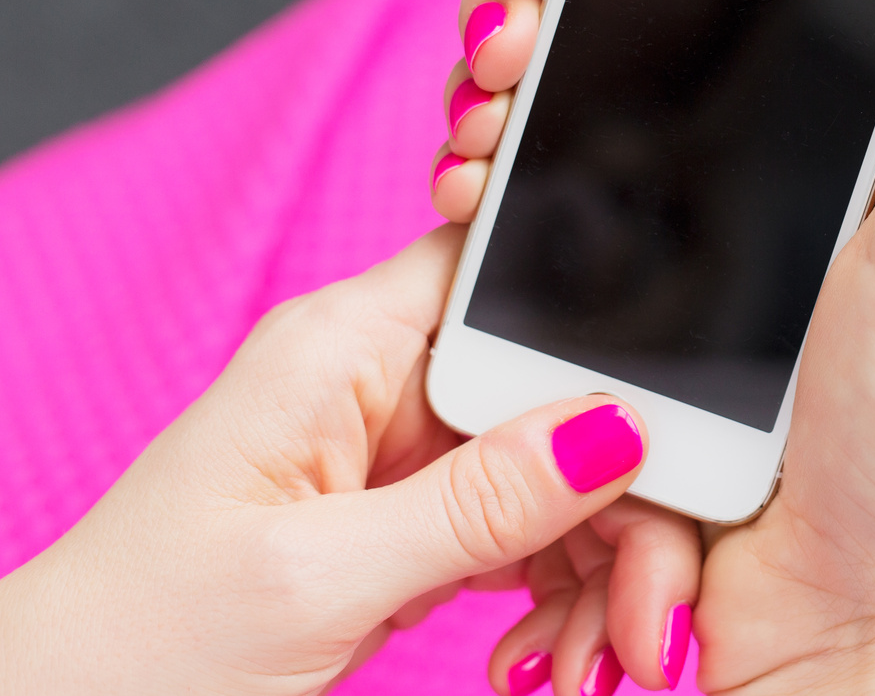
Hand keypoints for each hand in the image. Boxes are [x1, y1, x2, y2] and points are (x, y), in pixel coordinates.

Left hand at [0, 228, 697, 695]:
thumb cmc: (141, 645)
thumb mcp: (321, 576)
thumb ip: (476, 501)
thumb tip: (613, 428)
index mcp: (343, 346)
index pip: (510, 278)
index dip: (606, 333)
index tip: (672, 435)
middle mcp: (382, 381)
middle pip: (559, 391)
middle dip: (623, 494)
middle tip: (648, 608)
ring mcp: (403, 453)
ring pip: (560, 468)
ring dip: (601, 562)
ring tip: (599, 658)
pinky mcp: (415, 517)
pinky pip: (528, 527)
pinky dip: (561, 592)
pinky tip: (555, 654)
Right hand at [439, 0, 874, 694]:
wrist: (847, 612)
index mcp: (848, 138)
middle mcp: (755, 184)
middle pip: (628, 48)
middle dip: (547, 7)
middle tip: (507, 18)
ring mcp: (677, 256)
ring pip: (560, 132)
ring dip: (500, 96)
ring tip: (485, 103)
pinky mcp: (614, 331)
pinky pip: (526, 239)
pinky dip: (481, 201)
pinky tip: (468, 189)